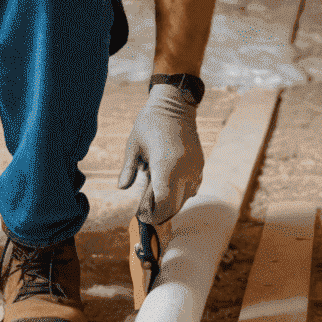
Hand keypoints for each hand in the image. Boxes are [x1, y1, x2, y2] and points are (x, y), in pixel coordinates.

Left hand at [117, 84, 202, 224]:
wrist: (175, 105)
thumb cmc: (150, 123)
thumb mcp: (134, 144)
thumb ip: (129, 169)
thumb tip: (122, 187)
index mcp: (166, 166)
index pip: (164, 203)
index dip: (154, 215)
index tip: (143, 217)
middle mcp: (184, 170)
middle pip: (175, 205)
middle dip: (161, 212)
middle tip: (146, 211)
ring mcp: (195, 168)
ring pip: (185, 198)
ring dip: (171, 202)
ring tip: (153, 195)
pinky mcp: (200, 165)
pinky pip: (192, 188)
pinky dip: (180, 192)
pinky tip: (167, 184)